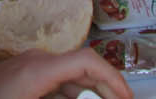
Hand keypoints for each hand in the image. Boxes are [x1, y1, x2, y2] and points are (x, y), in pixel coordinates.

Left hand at [0, 48, 131, 98]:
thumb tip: (85, 98)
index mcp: (39, 69)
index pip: (87, 61)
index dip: (113, 78)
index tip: (127, 97)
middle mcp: (38, 62)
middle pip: (84, 69)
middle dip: (107, 88)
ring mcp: (32, 66)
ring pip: (73, 77)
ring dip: (91, 93)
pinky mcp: (28, 75)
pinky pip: (59, 82)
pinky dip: (74, 94)